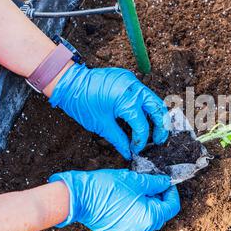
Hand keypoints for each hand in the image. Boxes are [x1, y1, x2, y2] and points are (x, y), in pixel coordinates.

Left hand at [49, 63, 168, 158]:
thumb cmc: (81, 102)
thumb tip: (128, 152)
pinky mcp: (129, 78)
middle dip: (161, 127)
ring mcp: (132, 80)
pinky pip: (144, 93)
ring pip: (154, 99)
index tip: (137, 150)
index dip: (141, 140)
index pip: (142, 125)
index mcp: (126, 100)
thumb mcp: (101, 125)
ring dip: (156, 116)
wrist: (69, 81)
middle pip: (158, 109)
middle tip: (158, 141)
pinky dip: (147, 106)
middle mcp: (133, 88)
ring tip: (155, 130)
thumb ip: (119, 139)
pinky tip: (144, 117)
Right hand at [49, 169, 179, 230]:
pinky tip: (127, 194)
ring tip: (138, 186)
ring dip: (146, 201)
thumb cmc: (107, 188)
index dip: (171, 191)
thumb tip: (166, 182)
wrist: (79, 197)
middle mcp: (139, 229)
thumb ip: (155, 182)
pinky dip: (135, 207)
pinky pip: (132, 218)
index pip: (172, 206)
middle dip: (159, 195)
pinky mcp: (116, 229)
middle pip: (159, 212)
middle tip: (152, 181)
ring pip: (145, 215)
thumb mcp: (137, 180)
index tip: (166, 181)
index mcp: (149, 218)